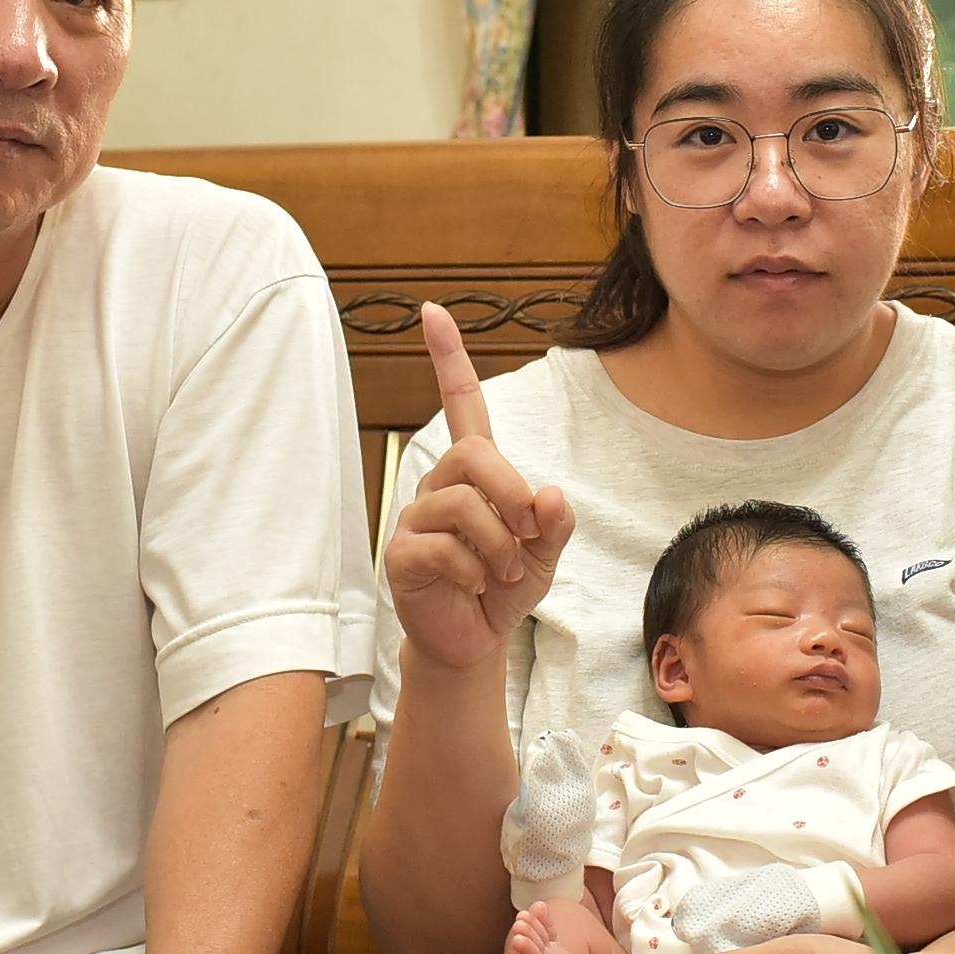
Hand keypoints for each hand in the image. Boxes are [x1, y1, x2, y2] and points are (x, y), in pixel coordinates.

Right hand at [383, 303, 575, 671]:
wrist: (474, 642)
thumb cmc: (504, 589)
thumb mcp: (545, 556)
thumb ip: (554, 524)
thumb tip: (549, 494)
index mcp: (474, 474)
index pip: (462, 406)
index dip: (448, 359)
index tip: (432, 311)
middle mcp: (439, 486)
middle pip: (474, 455)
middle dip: (512, 494)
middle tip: (528, 535)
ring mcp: (415, 518)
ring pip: (462, 505)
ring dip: (499, 546)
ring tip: (502, 573)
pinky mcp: (400, 554)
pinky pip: (442, 547)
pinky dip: (474, 570)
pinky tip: (475, 586)